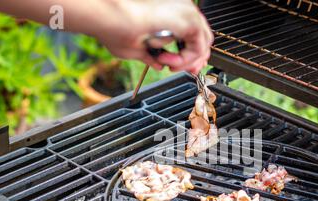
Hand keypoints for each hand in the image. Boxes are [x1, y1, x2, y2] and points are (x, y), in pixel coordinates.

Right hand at [93, 0, 212, 72]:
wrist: (114, 21)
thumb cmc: (116, 30)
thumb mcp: (137, 49)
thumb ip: (152, 56)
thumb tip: (159, 65)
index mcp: (170, 14)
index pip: (192, 35)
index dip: (191, 55)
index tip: (184, 69)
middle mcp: (181, 11)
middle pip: (202, 39)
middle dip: (196, 60)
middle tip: (186, 72)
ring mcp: (187, 13)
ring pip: (203, 44)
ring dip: (188, 62)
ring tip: (170, 66)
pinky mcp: (190, 20)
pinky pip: (199, 47)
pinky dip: (187, 59)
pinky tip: (171, 62)